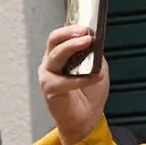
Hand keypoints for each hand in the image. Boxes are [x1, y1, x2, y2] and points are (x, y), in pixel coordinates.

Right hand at [39, 25, 109, 144]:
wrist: (87, 118)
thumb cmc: (90, 93)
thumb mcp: (98, 68)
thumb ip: (95, 55)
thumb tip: (97, 41)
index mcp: (60, 55)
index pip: (61, 36)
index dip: (71, 29)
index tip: (87, 26)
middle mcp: (51, 62)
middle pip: (54, 41)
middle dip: (69, 34)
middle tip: (85, 32)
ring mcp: (48, 75)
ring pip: (56, 56)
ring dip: (72, 47)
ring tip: (88, 43)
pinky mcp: (50, 89)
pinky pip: (66, 81)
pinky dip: (83, 78)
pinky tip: (97, 75)